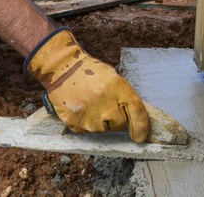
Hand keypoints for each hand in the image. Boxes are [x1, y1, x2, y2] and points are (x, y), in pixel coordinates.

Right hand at [25, 28, 149, 142]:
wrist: (61, 68)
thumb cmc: (89, 71)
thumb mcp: (112, 77)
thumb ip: (123, 96)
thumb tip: (134, 117)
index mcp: (118, 89)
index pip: (137, 112)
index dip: (141, 127)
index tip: (140, 136)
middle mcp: (106, 106)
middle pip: (119, 124)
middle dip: (114, 118)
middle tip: (103, 103)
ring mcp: (90, 117)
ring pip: (102, 129)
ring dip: (98, 120)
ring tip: (89, 103)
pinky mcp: (76, 124)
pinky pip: (86, 130)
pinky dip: (85, 121)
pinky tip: (80, 107)